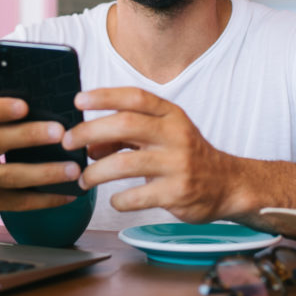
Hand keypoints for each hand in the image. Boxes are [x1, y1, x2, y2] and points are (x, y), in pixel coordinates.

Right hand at [0, 85, 80, 212]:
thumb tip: (36, 83)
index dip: (0, 108)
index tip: (25, 105)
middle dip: (30, 136)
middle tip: (60, 132)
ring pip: (11, 176)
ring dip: (45, 173)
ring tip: (74, 168)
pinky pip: (19, 202)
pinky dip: (46, 199)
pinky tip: (70, 193)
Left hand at [62, 87, 239, 222]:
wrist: (226, 184)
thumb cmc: (184, 154)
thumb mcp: (160, 135)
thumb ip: (126, 135)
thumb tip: (88, 145)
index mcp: (171, 114)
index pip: (135, 97)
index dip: (105, 96)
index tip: (79, 100)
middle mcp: (175, 134)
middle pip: (125, 124)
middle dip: (89, 131)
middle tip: (68, 142)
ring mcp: (177, 163)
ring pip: (125, 163)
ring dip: (96, 171)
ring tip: (84, 178)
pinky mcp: (177, 192)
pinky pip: (136, 196)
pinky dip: (118, 199)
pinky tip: (114, 198)